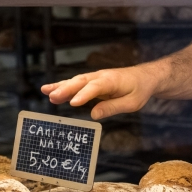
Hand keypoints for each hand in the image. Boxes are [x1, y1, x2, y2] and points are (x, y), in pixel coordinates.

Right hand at [41, 66, 157, 119]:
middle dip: (66, 89)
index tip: (73, 103)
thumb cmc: (139, 90)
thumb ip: (113, 107)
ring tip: (46, 92)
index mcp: (112, 81)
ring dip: (60, 86)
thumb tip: (93, 114)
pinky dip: (63, 87)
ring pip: (75, 81)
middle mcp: (101, 76)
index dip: (84, 95)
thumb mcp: (132, 103)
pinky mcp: (92, 81)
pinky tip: (51, 91)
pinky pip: (76, 84)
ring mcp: (95, 77)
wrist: (145, 77)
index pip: (95, 87)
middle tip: (52, 96)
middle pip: (81, 82)